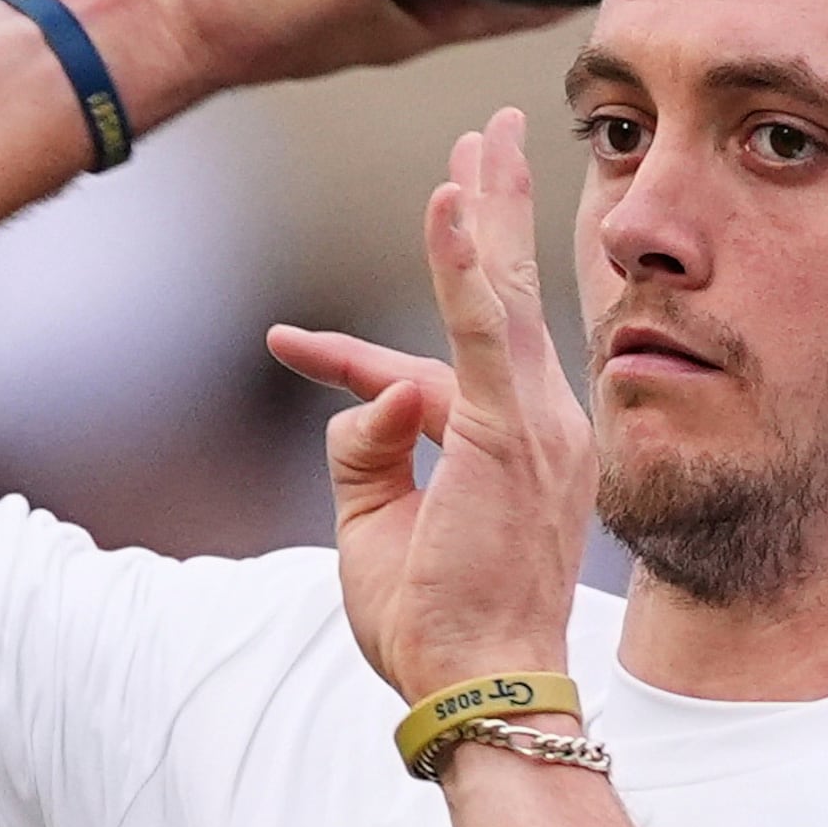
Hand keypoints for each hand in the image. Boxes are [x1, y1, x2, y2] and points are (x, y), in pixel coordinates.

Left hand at [270, 109, 596, 702]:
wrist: (482, 686)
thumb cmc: (435, 628)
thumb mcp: (375, 529)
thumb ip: (364, 453)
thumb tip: (364, 399)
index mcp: (515, 450)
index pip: (437, 371)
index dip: (356, 356)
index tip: (285, 347)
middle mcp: (542, 425)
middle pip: (506, 300)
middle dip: (493, 215)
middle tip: (486, 140)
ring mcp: (535, 424)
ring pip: (501, 296)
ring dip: (488, 210)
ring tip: (478, 140)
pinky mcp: (508, 430)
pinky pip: (482, 325)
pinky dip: (461, 260)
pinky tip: (447, 199)